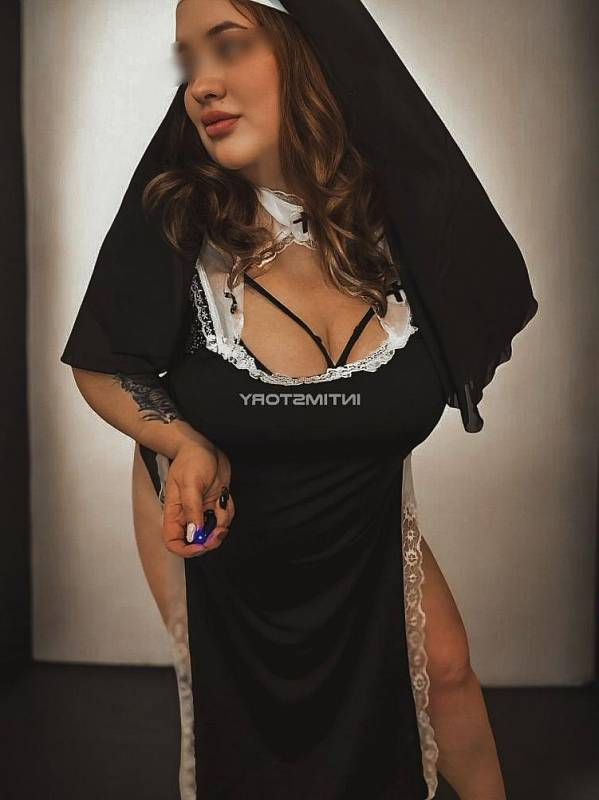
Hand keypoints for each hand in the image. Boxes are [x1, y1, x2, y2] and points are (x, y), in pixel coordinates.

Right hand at [161, 440, 234, 558]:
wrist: (203, 446)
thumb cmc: (191, 460)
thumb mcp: (190, 484)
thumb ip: (192, 509)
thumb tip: (194, 533)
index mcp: (174, 513)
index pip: (173, 542)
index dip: (186, 550)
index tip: (200, 545)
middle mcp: (187, 515)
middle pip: (196, 542)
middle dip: (209, 541)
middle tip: (219, 531)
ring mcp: (202, 510)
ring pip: (213, 532)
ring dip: (222, 525)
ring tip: (223, 506)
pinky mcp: (214, 504)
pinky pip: (224, 518)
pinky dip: (228, 512)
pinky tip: (225, 497)